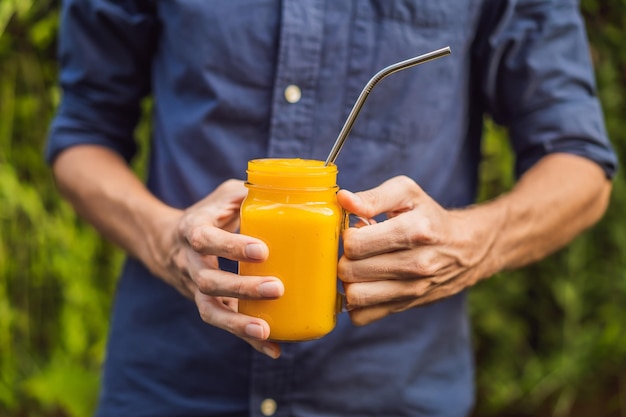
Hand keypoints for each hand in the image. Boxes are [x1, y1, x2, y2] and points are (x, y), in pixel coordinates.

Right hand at [162, 179, 283, 357]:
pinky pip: (226, 325)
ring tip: (266, 330)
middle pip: (209, 282)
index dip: (232, 247)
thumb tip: (290, 191)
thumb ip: (250, 194)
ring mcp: (197, 290)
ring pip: (211, 310)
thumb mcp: (224, 196)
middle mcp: (191, 264)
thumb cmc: (210, 215)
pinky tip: (273, 349)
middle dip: (242, 288)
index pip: (208, 241)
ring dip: (238, 323)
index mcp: (195, 232)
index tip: (262, 251)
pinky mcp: (209, 306)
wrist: (171, 243)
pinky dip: (248, 340)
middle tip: (277, 288)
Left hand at [337, 176, 495, 325]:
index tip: (356, 231)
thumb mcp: (407, 194)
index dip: (347, 236)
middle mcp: (416, 264)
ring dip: (347, 281)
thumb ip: (373, 197)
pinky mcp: (406, 307)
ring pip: (355, 297)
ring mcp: (412, 290)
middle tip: (355, 250)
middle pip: (351, 271)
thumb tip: (343, 200)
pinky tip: (363, 285)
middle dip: (344, 257)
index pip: (356, 244)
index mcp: (415, 230)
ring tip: (357, 267)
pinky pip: (363, 316)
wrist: (466, 249)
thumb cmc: (429, 217)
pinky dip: (355, 303)